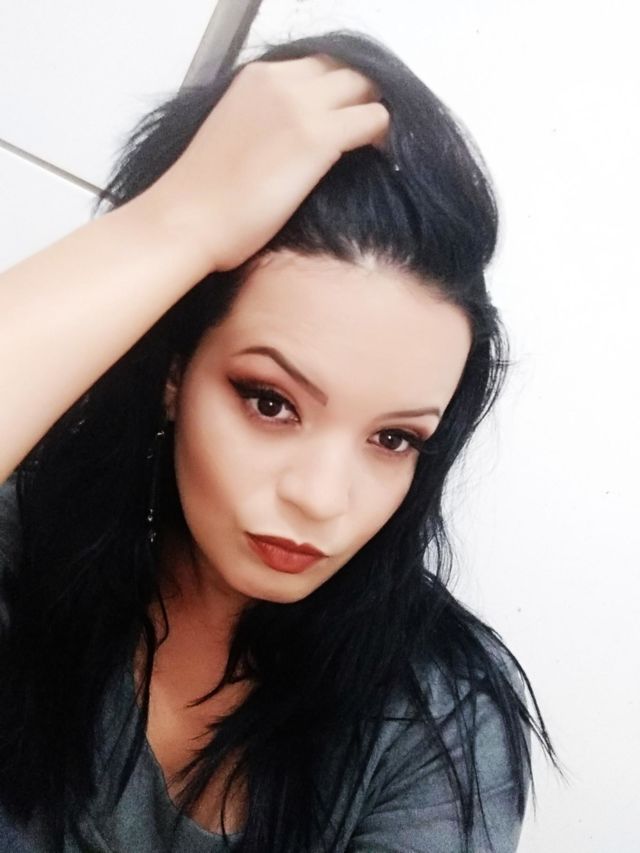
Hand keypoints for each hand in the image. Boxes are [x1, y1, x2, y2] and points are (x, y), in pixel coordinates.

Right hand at [145, 54, 389, 270]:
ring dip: (373, 113)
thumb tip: (292, 138)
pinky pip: (375, 118)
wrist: (188, 220)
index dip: (337, 91)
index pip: (317, 66)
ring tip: (372, 148)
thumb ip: (265, 122)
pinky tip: (376, 158)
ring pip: (365, 86)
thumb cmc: (204, 197)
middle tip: (363, 134)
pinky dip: (383, 135)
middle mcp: (280, 81)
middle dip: (360, 96)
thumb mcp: (233, 137)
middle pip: (345, 69)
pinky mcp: (318, 138)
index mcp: (256, 78)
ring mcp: (300, 106)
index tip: (342, 118)